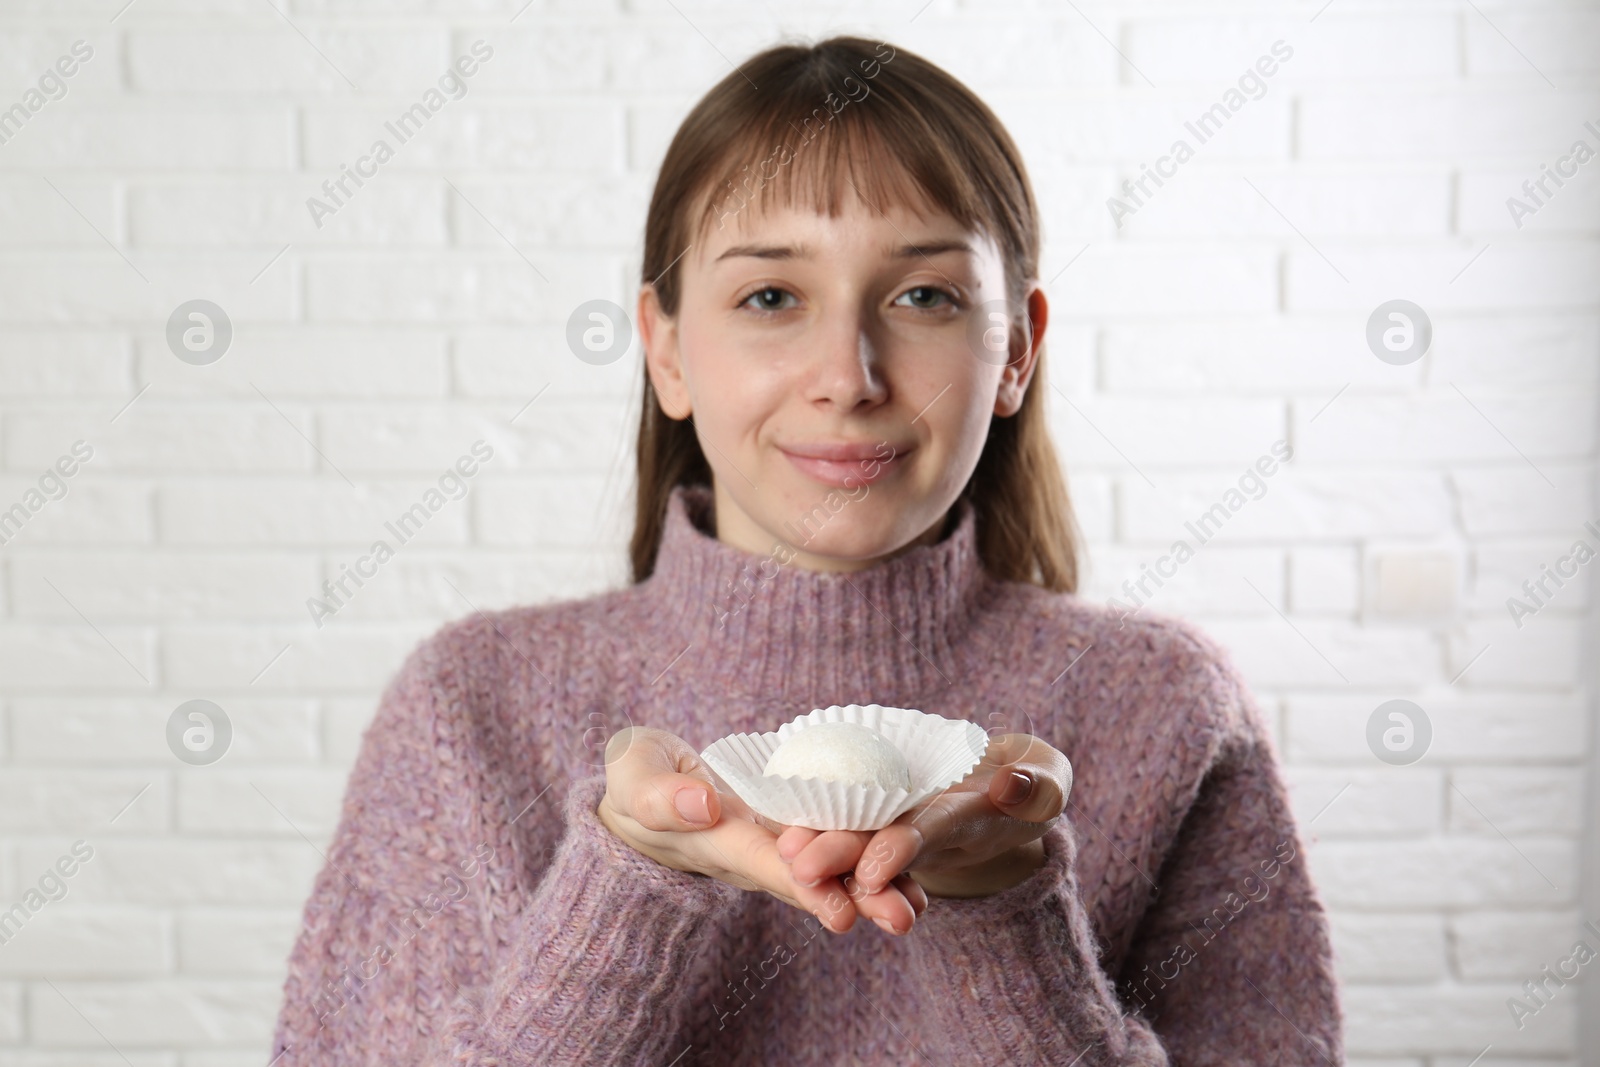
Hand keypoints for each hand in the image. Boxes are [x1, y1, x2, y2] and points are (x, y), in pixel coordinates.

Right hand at [595, 726, 928, 933]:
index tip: (841, 913)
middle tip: (904, 916)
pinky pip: (836, 836)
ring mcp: (777, 838)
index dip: (805, 886)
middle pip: (812, 877)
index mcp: (718, 839)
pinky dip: (873, 851)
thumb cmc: (635, 781)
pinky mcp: (792, 820)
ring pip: (832, 864)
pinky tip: (913, 860)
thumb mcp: (634, 778)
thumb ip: (661, 794)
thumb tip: (703, 804)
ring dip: (876, 884)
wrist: (646, 789)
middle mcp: (755, 848)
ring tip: (920, 905)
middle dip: (858, 897)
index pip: (766, 865)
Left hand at [776, 733, 1070, 899]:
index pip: (931, 833)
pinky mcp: (881, 802)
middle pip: (879, 840)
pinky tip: (777, 814)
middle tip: (802, 868)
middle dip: (843, 857)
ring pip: (855, 831)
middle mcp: (924, 826)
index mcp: (967, 821)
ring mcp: (900, 817)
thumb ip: (1037, 786)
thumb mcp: (1048, 780)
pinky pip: (846, 807)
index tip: (876, 868)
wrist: (1005, 787)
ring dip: (822, 845)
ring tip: (784, 854)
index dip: (904, 848)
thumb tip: (1010, 788)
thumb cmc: (1033, 782)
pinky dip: (816, 813)